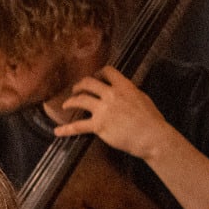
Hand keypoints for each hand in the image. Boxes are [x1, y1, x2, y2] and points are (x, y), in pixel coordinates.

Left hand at [53, 66, 179, 162]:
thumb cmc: (151, 120)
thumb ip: (129, 93)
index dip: (98, 74)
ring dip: (70, 101)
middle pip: (89, 83)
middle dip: (80, 85)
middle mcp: (111, 94)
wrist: (152, 136)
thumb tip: (124, 91)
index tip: (95, 78)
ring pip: (80, 100)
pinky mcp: (99, 125)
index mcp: (124, 86)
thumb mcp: (142, 98)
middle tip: (76, 90)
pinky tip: (57, 131)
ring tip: (66, 105)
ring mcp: (104, 109)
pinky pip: (77, 126)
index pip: (108, 71)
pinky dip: (66, 129)